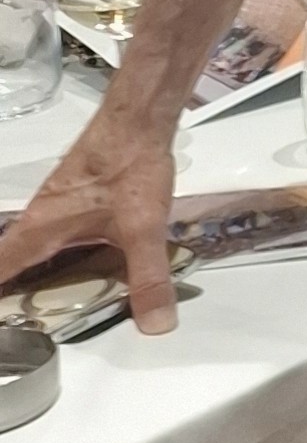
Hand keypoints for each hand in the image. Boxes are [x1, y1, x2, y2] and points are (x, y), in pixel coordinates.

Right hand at [0, 109, 181, 337]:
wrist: (139, 119)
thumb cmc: (129, 166)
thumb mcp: (142, 229)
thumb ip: (148, 278)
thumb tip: (155, 324)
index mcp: (39, 231)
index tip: (3, 318)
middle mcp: (38, 219)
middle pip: (9, 262)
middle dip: (11, 291)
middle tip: (20, 320)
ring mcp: (55, 207)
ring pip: (31, 248)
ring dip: (31, 275)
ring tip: (43, 305)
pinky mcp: (74, 199)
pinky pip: (54, 235)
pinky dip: (56, 256)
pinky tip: (81, 267)